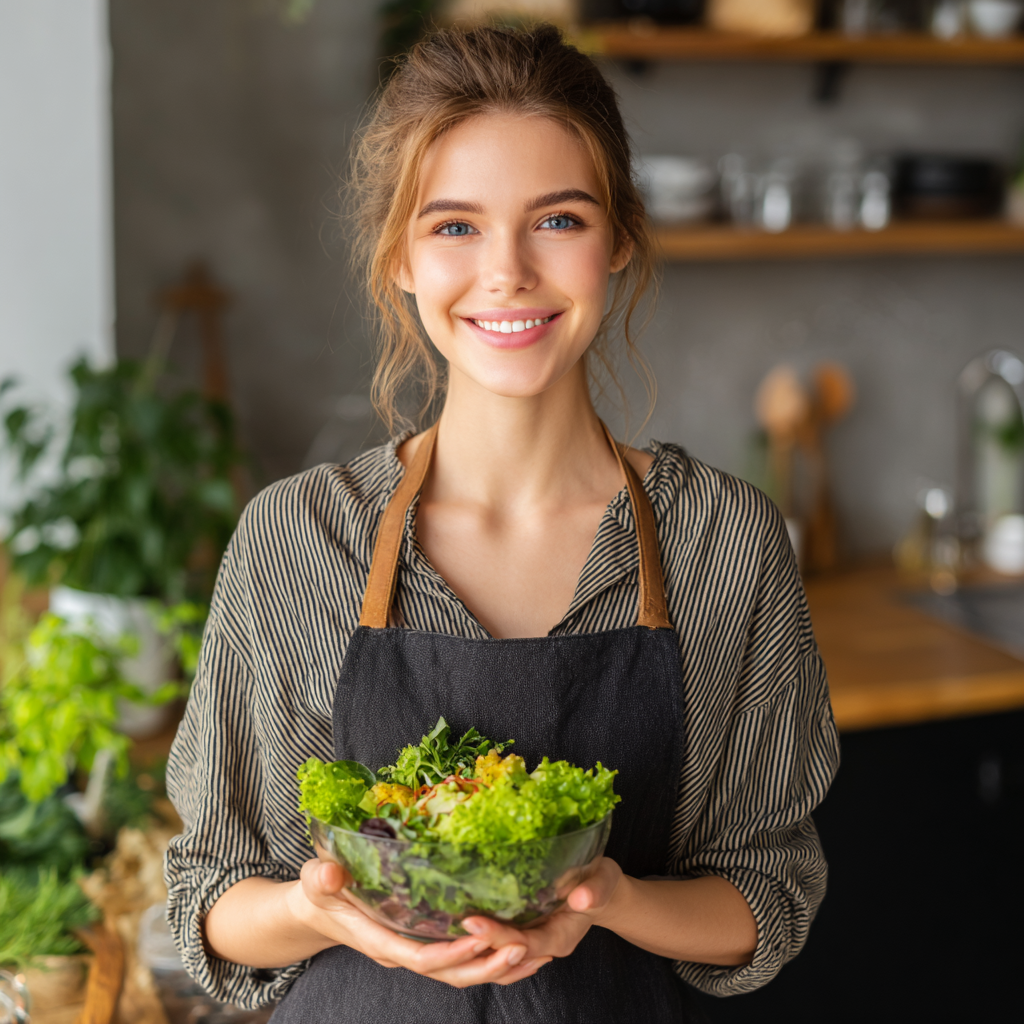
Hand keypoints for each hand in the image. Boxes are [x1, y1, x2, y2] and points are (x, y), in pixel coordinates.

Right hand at [287, 858, 551, 987]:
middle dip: (486, 967)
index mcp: (379, 940)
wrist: (319, 907)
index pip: (419, 956)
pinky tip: (521, 947)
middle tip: (524, 948)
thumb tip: (329, 873)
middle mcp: (402, 951)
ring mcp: (416, 949)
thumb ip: (322, 878)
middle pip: (449, 974)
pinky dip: (492, 959)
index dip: (449, 954)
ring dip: (498, 967)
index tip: (478, 943)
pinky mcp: (428, 941)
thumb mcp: (315, 881)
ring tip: (536, 952)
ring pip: (461, 972)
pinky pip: (463, 960)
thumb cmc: (319, 891)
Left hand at [458, 857, 626, 960]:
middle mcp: (541, 945)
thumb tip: (582, 897)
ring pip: (496, 954)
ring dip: (471, 943)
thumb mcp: (605, 881)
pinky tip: (455, 918)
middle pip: (503, 952)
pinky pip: (496, 942)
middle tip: (448, 921)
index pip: (523, 945)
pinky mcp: (520, 930)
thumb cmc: (601, 883)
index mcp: (560, 938)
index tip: (473, 921)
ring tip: (443, 924)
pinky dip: (478, 934)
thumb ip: (596, 890)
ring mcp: (529, 940)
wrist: (601, 890)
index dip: (498, 936)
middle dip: (476, 940)